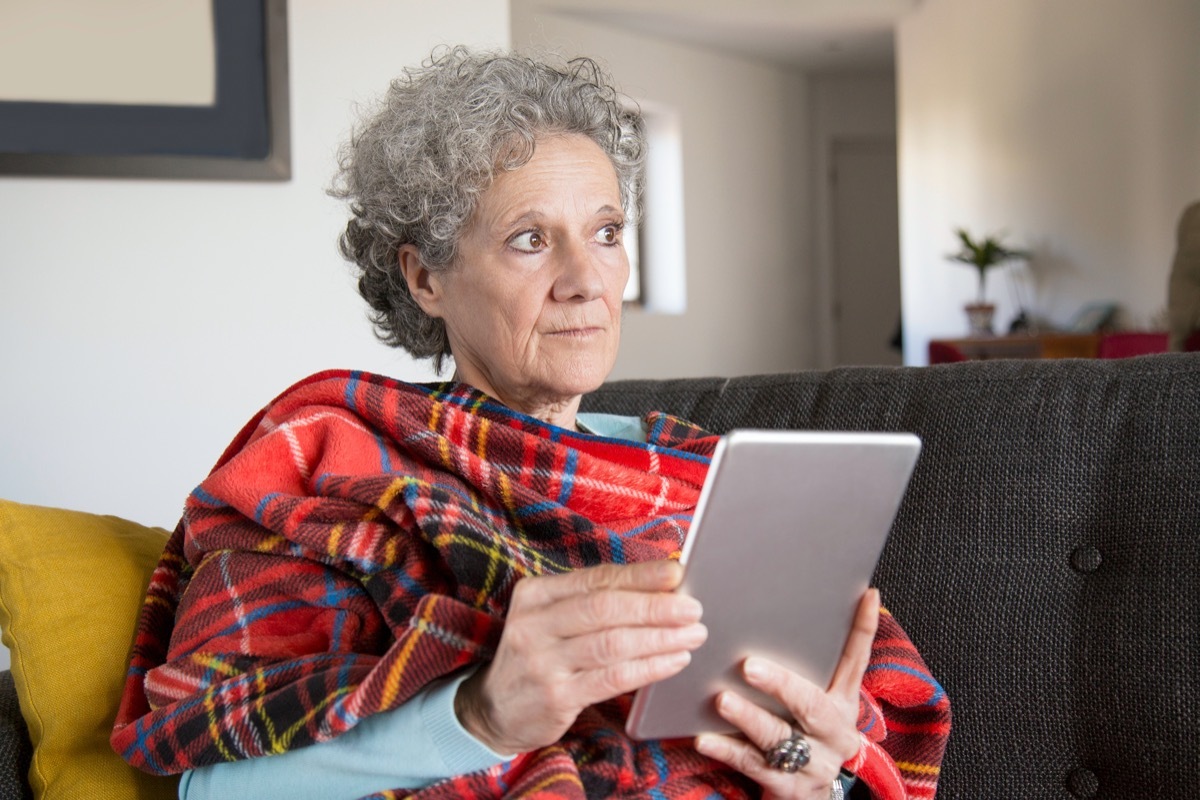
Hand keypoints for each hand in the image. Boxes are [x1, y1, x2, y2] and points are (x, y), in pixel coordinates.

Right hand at [455, 560, 707, 754]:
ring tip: (693, 635)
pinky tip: (673, 661)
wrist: (495, 710)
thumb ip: (595, 600)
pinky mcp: (555, 696)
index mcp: (535, 593)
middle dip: (656, 606)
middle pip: (606, 608)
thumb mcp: (552, 619)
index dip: (641, 575)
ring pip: (613, 643)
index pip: (596, 579)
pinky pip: (612, 678)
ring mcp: (541, 661)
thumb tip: (662, 582)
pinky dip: (649, 668)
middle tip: (693, 609)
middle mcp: (533, 624)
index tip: (677, 572)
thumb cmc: (540, 656)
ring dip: (660, 638)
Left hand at [694, 588, 878, 798]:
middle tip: (748, 666)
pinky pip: (754, 766)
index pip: (856, 660)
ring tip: (722, 699)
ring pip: (779, 738)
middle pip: (812, 705)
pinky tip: (704, 738)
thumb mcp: (815, 701)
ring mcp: (816, 763)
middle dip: (781, 684)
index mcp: (843, 702)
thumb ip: (807, 665)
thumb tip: (783, 611)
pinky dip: (727, 750)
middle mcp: (836, 732)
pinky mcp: (791, 789)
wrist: (807, 796)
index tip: (865, 595)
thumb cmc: (802, 732)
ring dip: (749, 717)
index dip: (863, 629)